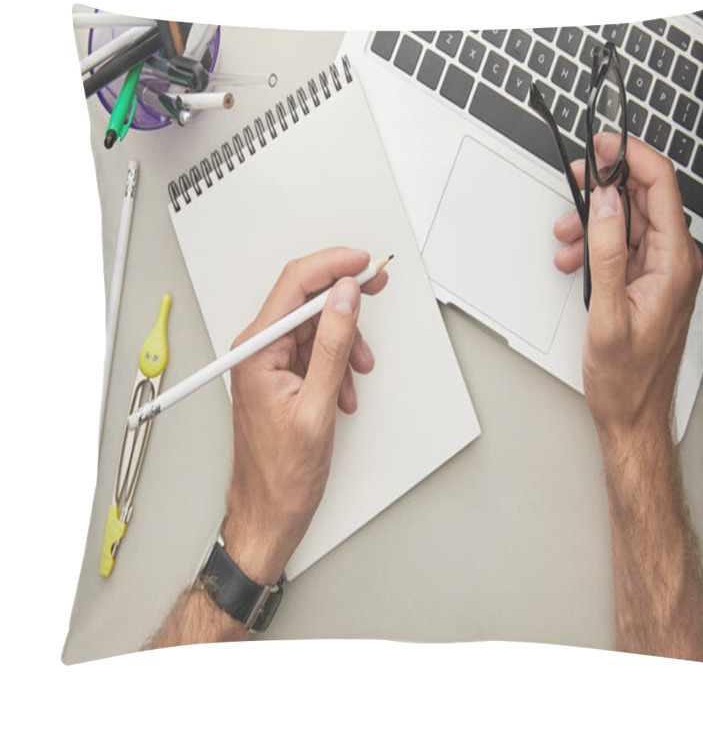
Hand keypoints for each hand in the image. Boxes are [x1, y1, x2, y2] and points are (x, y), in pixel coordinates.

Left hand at [222, 247, 387, 583]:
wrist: (269, 512)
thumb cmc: (281, 473)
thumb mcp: (316, 406)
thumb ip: (331, 346)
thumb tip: (344, 299)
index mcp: (256, 351)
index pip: (295, 285)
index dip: (333, 266)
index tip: (363, 262)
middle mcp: (258, 351)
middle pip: (306, 302)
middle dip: (345, 301)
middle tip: (376, 288)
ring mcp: (269, 364)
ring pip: (316, 328)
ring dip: (345, 343)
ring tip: (358, 371)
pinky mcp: (281, 378)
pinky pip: (315, 353)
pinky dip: (337, 364)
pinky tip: (344, 389)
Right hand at [554, 135, 702, 450]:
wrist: (630, 413)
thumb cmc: (625, 377)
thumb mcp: (607, 315)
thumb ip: (607, 253)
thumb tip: (607, 204)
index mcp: (675, 265)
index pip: (661, 188)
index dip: (631, 157)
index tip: (603, 143)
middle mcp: (674, 263)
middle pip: (643, 200)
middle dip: (605, 188)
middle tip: (575, 180)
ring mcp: (661, 272)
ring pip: (628, 222)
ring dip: (594, 221)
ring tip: (565, 239)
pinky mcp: (646, 282)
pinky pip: (621, 247)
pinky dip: (595, 245)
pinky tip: (574, 259)